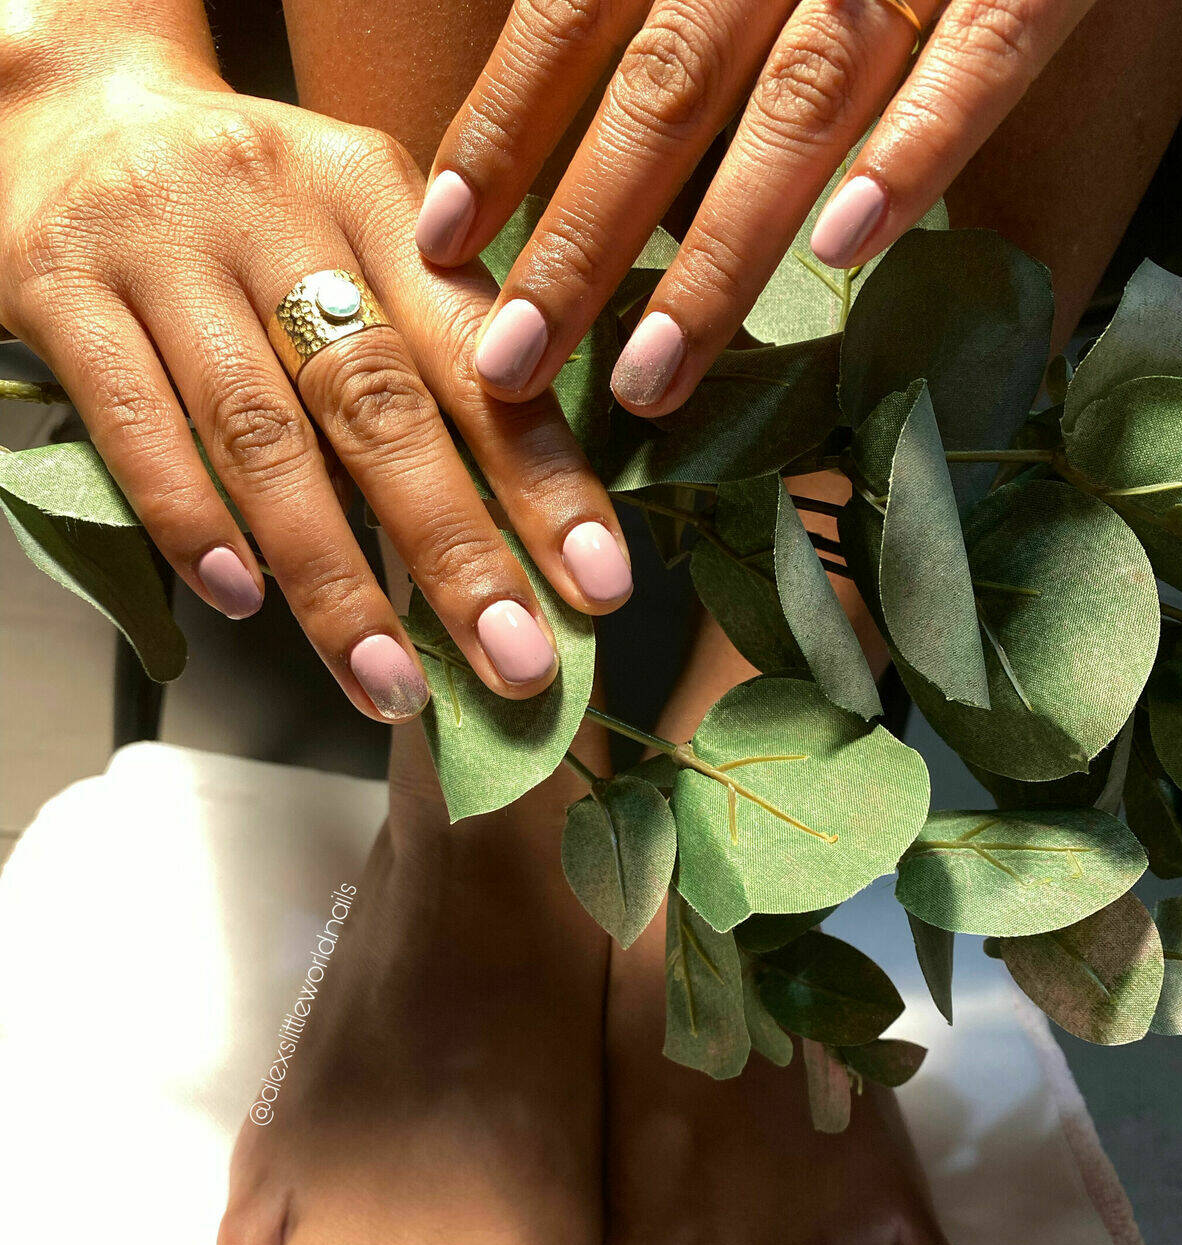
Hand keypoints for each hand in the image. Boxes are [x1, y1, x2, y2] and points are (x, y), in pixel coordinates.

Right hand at [0, 50, 631, 717]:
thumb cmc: (248, 206)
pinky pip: (135, 424)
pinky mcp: (61, 290)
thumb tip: (514, 524)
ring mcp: (161, 246)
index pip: (476, 352)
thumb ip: (424, 342)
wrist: (72, 106)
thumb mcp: (353, 226)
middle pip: (378, 400)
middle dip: (458, 550)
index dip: (543, 477)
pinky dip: (192, 520)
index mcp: (373, 191)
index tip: (598, 585)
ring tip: (390, 680)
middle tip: (514, 663)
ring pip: (261, 435)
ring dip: (333, 577)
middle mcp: (274, 207)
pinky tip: (243, 600)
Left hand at [417, 0, 1094, 413]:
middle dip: (579, 236)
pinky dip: (912, 151)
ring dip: (716, 251)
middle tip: (510, 364)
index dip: (504, 126)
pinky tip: (844, 253)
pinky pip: (978, 59)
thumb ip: (680, 28)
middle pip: (665, 89)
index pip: (573, 12)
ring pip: (798, 102)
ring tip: (648, 374)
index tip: (442, 242)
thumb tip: (612, 172)